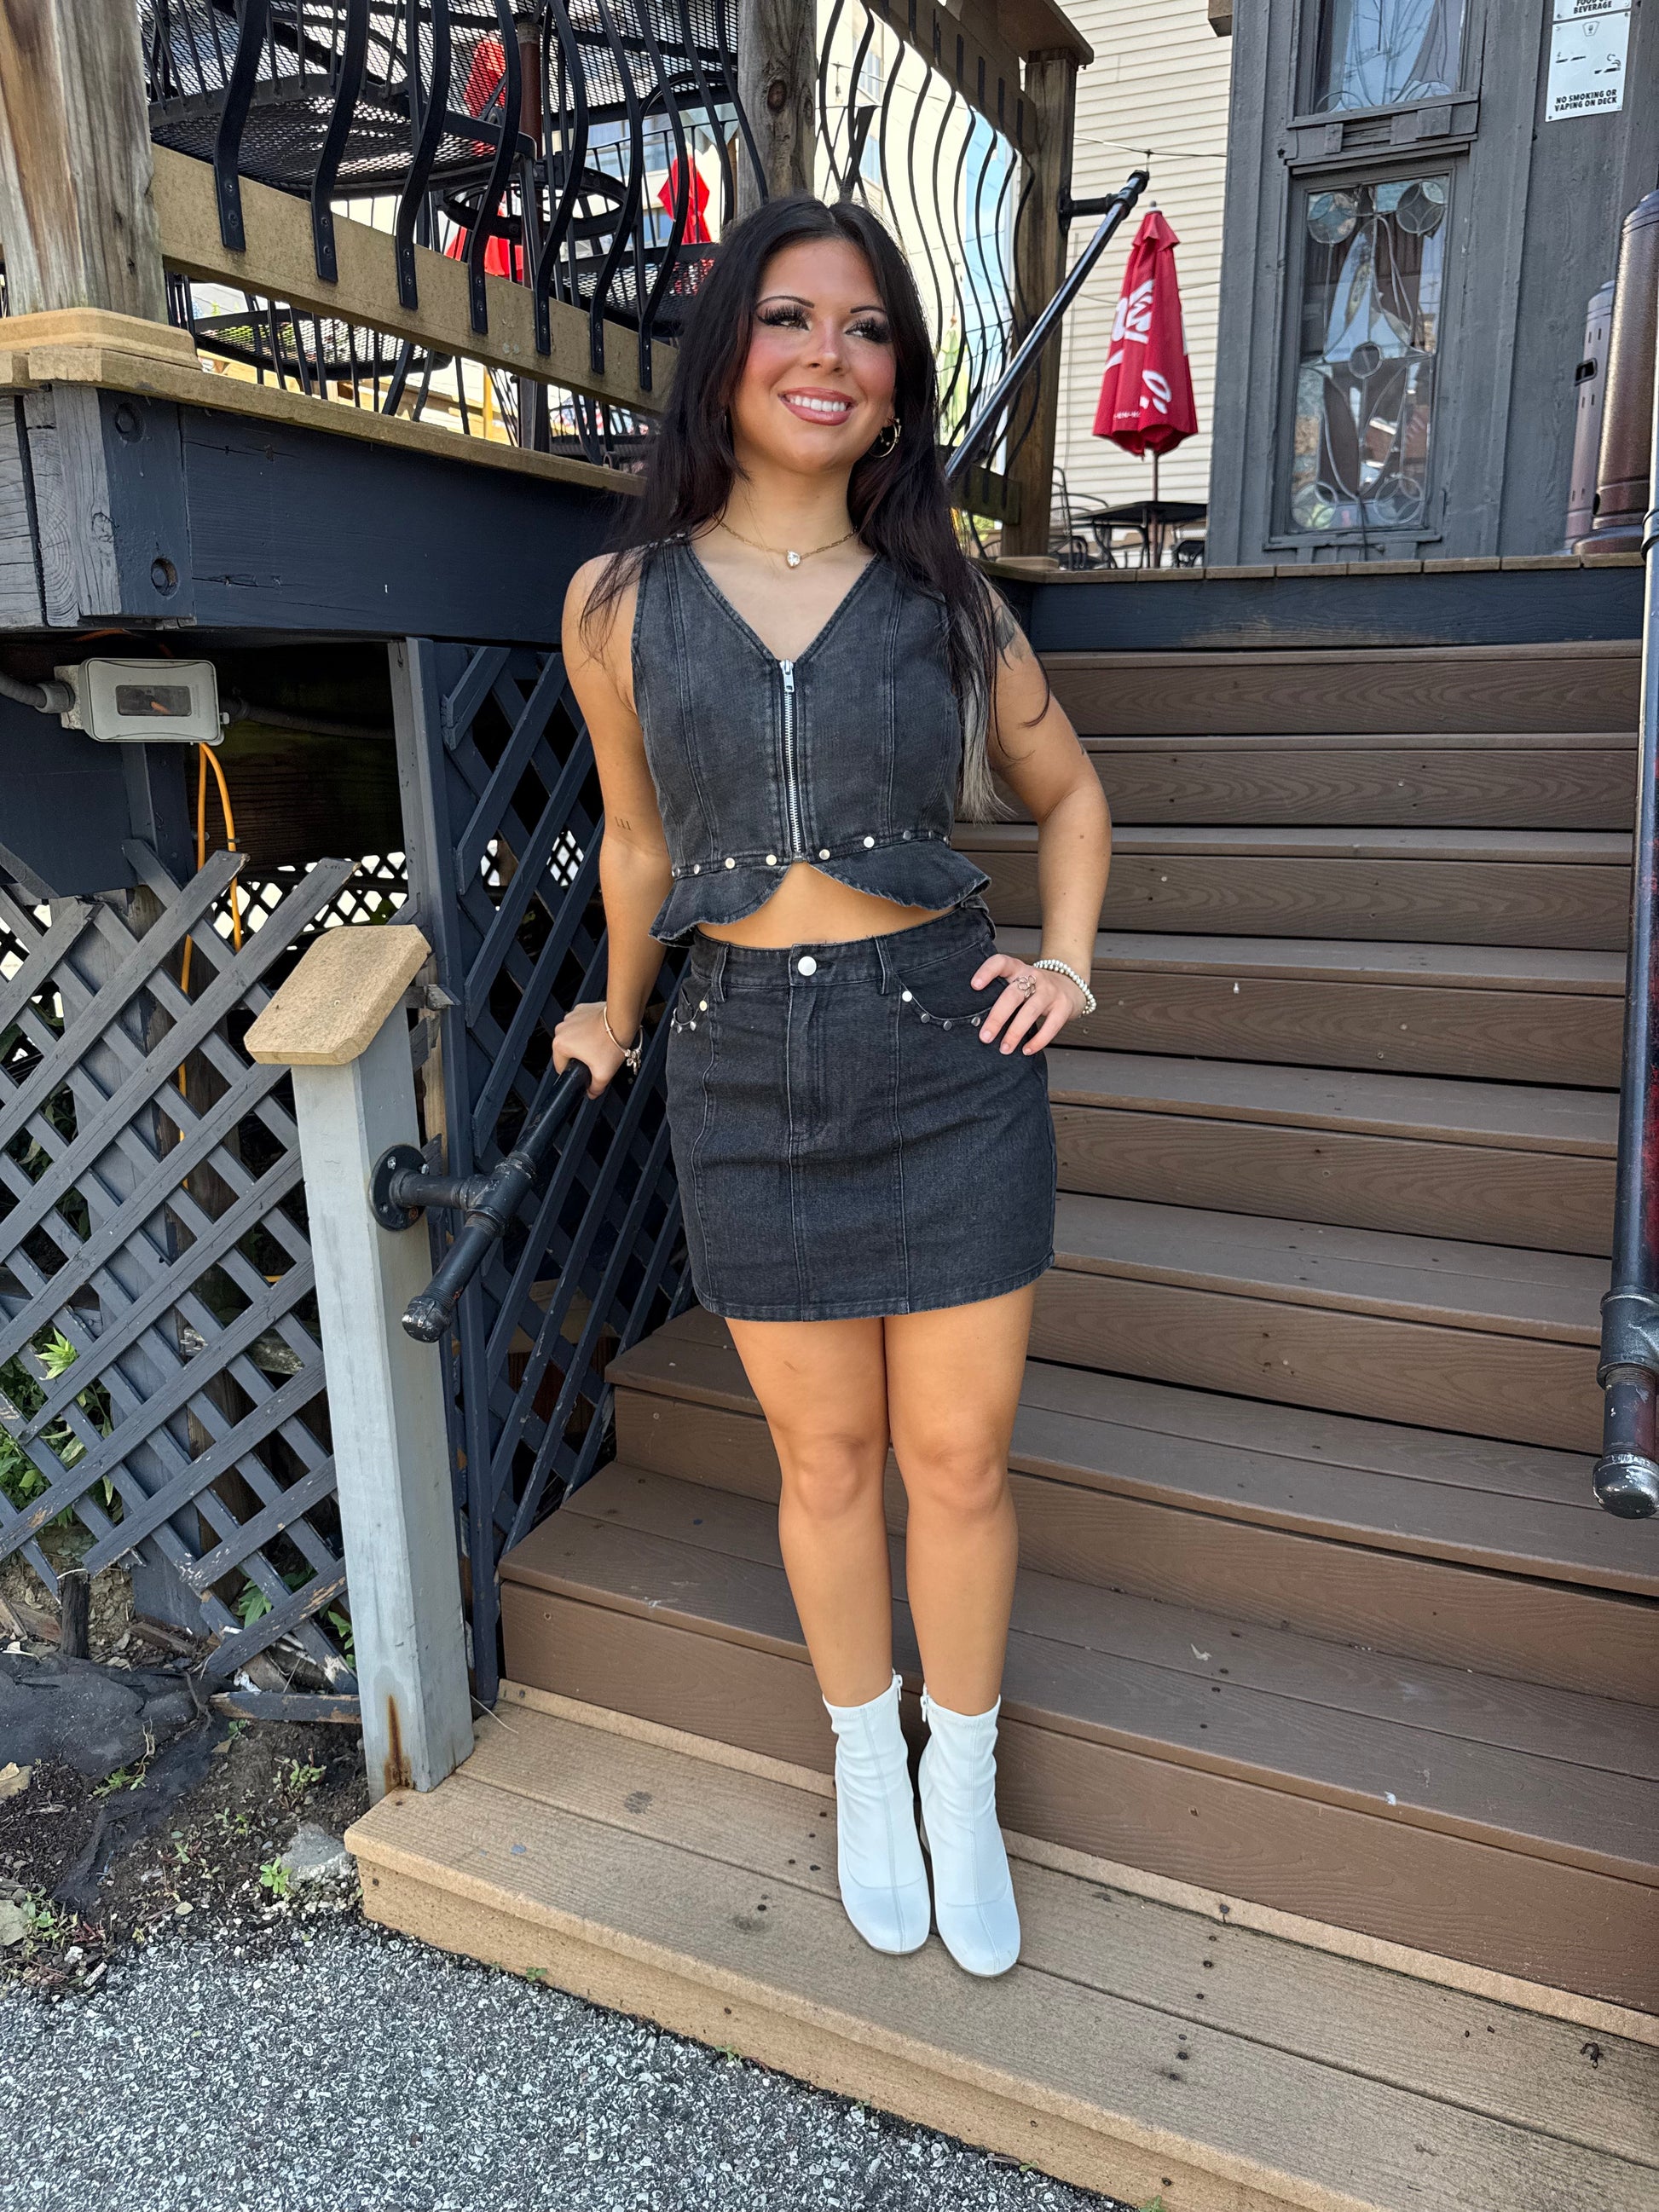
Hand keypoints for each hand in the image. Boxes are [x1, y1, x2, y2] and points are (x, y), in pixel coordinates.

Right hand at [552, 999, 637, 1097]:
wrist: (623, 1019)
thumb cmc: (611, 1041)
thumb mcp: (603, 1074)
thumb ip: (595, 1088)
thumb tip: (592, 1092)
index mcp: (560, 1044)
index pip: (561, 1067)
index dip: (575, 1073)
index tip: (585, 1072)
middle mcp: (562, 1028)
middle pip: (568, 1052)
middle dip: (581, 1057)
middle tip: (597, 1058)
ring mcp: (571, 1017)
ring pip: (575, 1037)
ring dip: (585, 1043)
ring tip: (600, 1045)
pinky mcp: (581, 1009)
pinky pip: (582, 1025)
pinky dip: (590, 1030)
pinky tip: (601, 1034)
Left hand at [970, 956, 1085, 1054]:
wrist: (1071, 986)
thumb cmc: (1035, 989)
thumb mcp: (1018, 983)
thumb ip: (1001, 994)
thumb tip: (975, 1022)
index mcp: (1017, 969)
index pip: (1001, 963)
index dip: (987, 971)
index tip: (974, 986)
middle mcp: (1034, 977)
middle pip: (1013, 995)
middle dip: (997, 1017)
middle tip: (985, 1037)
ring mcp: (1050, 991)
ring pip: (1030, 1011)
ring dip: (1015, 1032)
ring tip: (1004, 1049)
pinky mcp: (1064, 1006)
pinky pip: (1051, 1025)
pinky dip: (1038, 1040)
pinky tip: (1026, 1050)